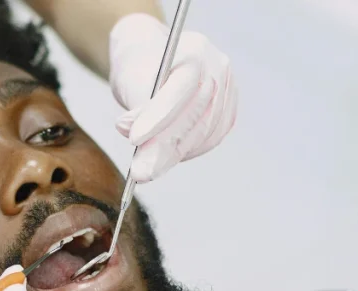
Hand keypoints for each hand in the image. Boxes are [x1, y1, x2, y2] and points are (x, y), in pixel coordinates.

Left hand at [109, 13, 237, 182]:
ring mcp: (227, 88)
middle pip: (196, 116)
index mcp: (195, 50)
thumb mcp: (129, 80)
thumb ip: (137, 109)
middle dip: (164, 148)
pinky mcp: (227, 108)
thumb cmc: (139, 64)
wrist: (155, 53)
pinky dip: (188, 151)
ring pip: (205, 132)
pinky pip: (211, 138)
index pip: (180, 90)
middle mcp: (218, 67)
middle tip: (140, 172)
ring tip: (147, 166)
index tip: (134, 139)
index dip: (158, 118)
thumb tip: (139, 142)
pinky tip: (167, 158)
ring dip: (175, 154)